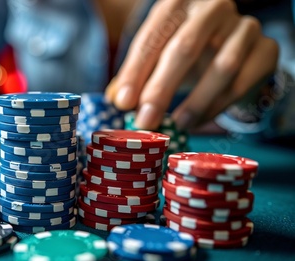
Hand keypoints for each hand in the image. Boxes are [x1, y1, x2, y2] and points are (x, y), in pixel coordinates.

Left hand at [105, 0, 278, 129]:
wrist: (234, 47)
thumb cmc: (186, 52)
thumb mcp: (157, 57)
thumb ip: (135, 75)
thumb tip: (117, 100)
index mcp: (179, 4)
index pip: (153, 37)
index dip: (135, 72)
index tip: (123, 103)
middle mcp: (213, 8)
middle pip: (185, 48)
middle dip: (161, 89)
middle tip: (145, 120)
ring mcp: (244, 26)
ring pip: (222, 66)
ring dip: (195, 102)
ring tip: (175, 125)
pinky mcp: (266, 49)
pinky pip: (242, 83)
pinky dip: (218, 106)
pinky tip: (197, 121)